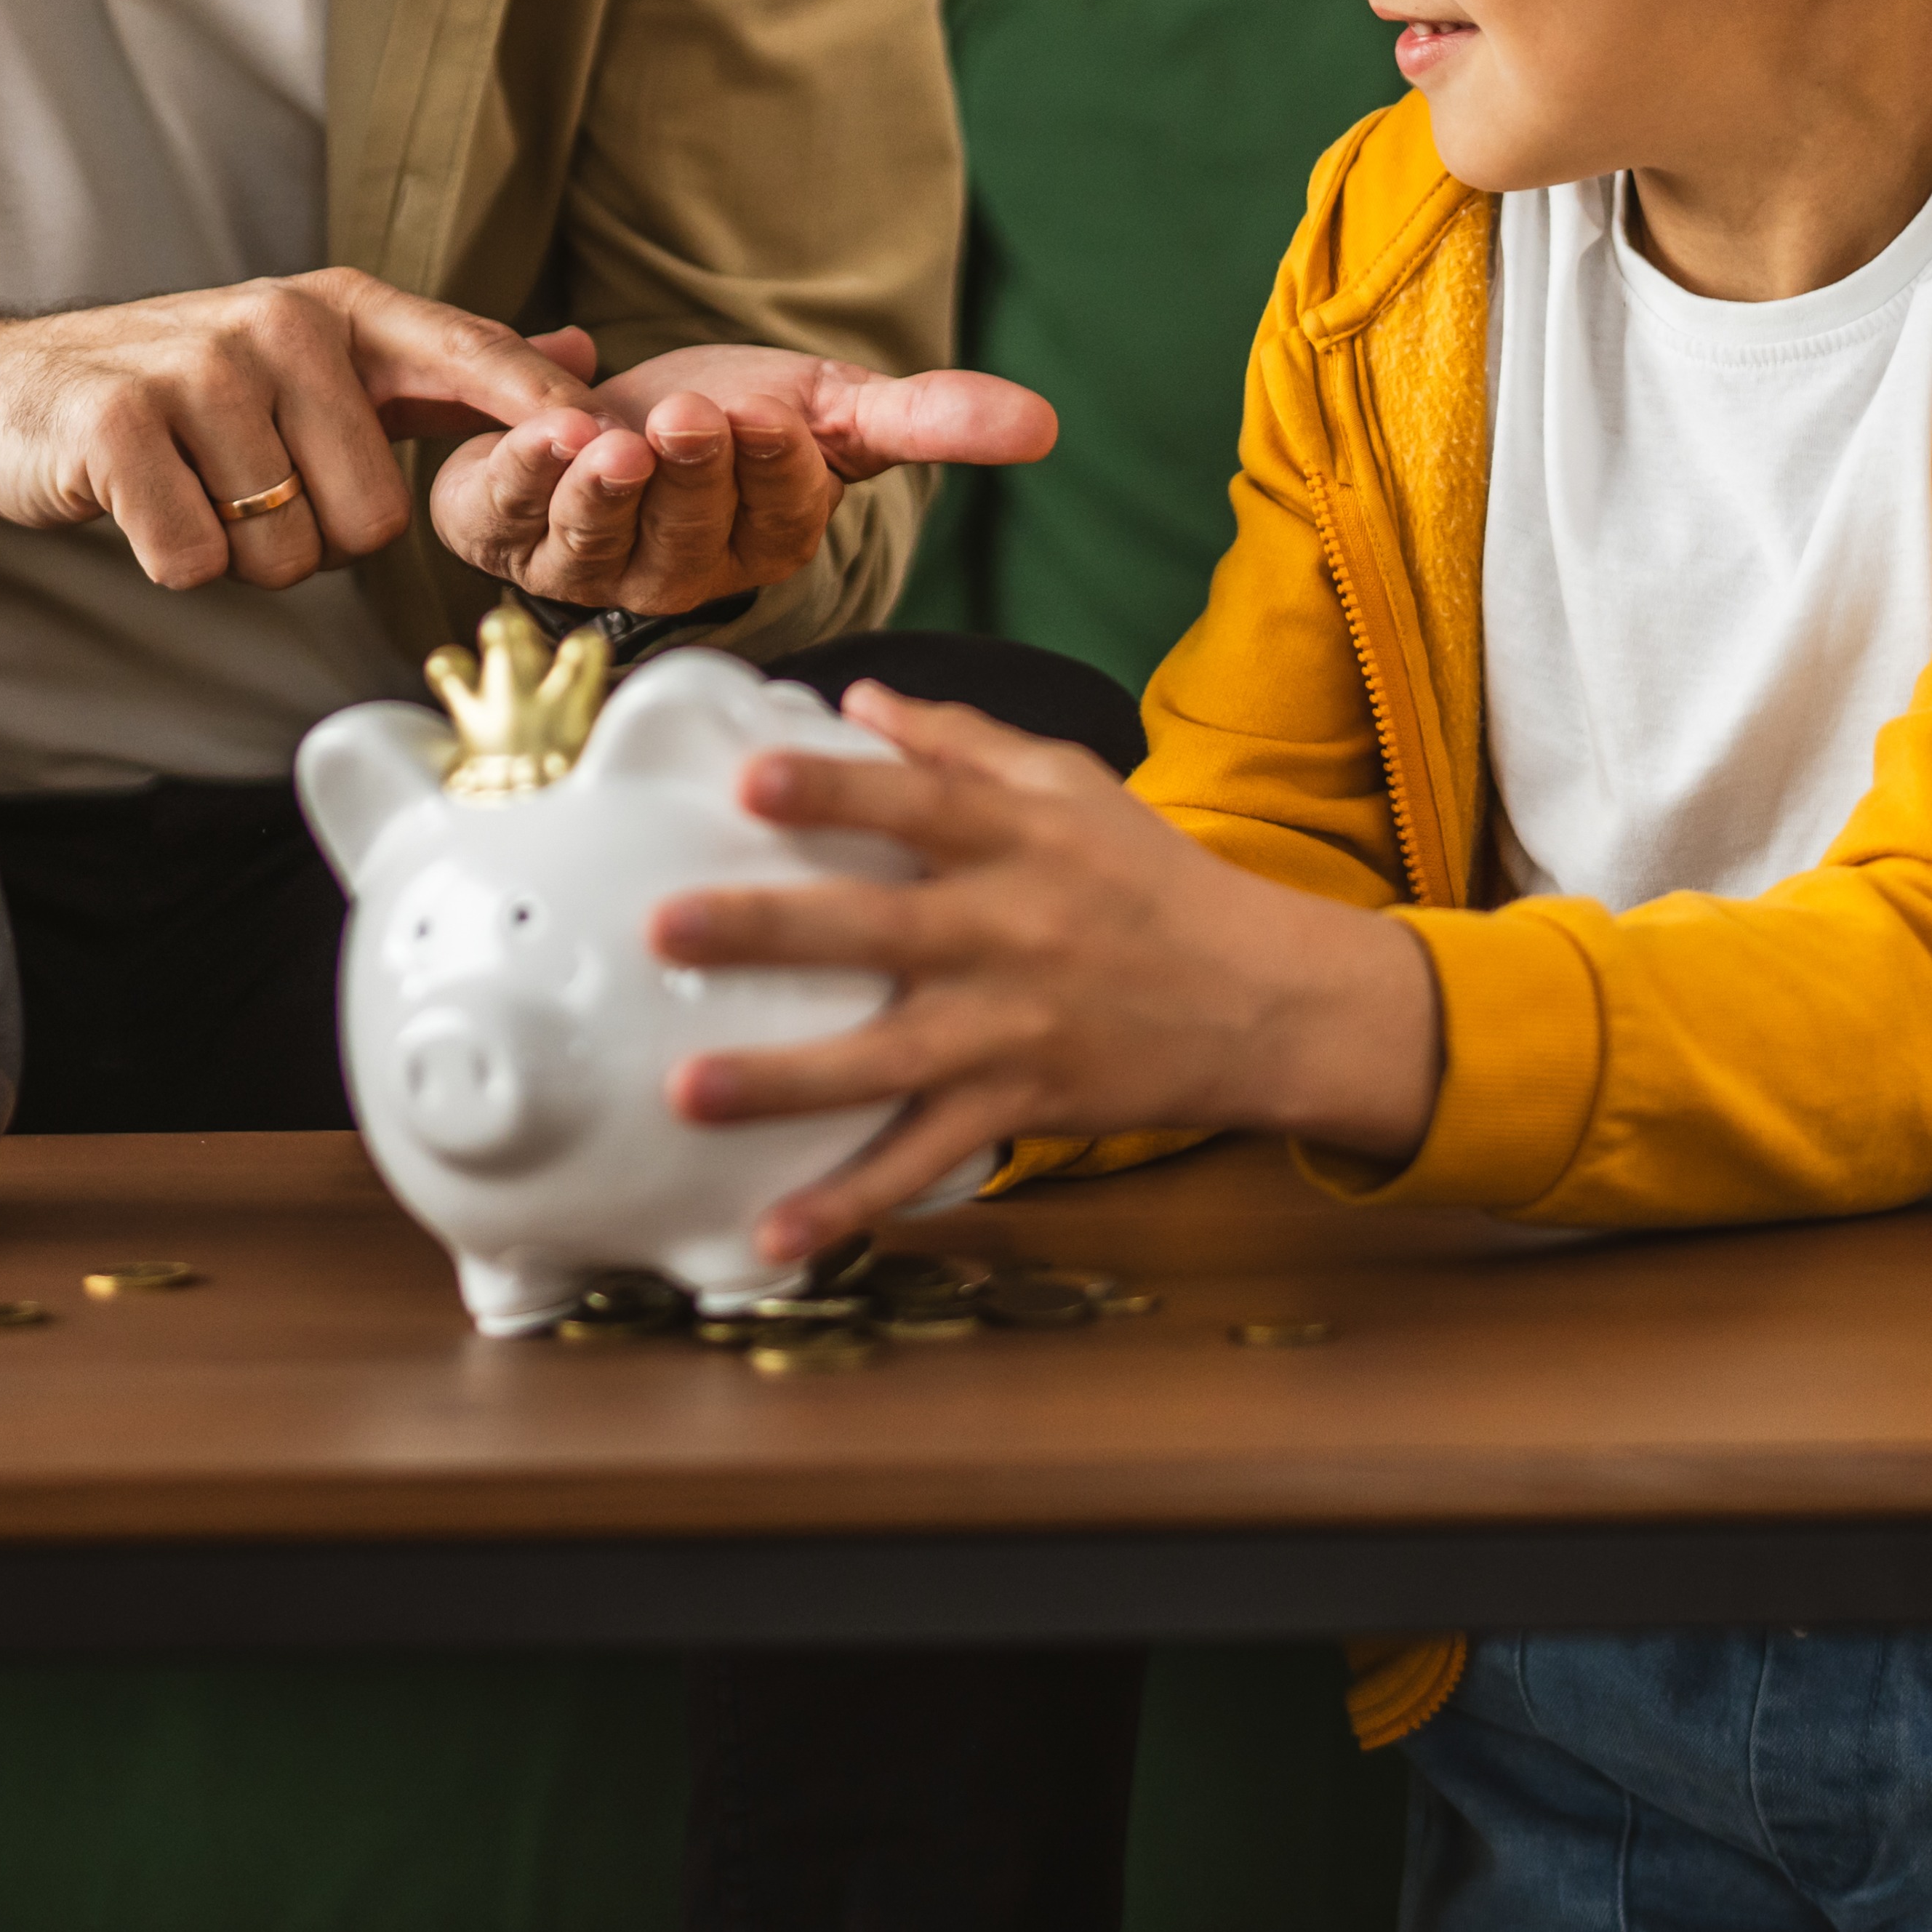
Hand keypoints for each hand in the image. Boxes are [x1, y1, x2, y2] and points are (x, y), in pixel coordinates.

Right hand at [0, 276, 599, 593]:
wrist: (10, 395)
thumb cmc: (184, 394)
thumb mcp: (317, 361)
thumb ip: (446, 368)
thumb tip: (582, 357)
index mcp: (341, 309)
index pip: (469, 358)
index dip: (539, 412)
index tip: (607, 447)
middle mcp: (280, 323)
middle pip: (376, 516)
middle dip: (318, 539)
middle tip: (254, 494)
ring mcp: (199, 370)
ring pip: (286, 552)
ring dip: (241, 555)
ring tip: (195, 493)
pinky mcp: (122, 426)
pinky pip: (197, 562)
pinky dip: (173, 562)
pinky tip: (143, 509)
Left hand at [429, 346, 1060, 621]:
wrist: (604, 413)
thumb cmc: (727, 419)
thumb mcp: (833, 406)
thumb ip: (928, 418)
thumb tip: (1047, 424)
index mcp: (768, 541)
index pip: (779, 512)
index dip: (772, 465)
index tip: (770, 413)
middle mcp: (684, 569)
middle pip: (694, 530)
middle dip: (693, 471)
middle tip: (693, 417)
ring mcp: (595, 563)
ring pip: (604, 539)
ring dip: (604, 489)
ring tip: (610, 441)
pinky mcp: (510, 536)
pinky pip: (513, 516)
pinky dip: (522, 474)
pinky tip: (542, 432)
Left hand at [644, 684, 1439, 1266]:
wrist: (1263, 1000)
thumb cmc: (1154, 881)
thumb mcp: (1074, 788)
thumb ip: (964, 744)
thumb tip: (859, 697)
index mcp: (1020, 841)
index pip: (919, 806)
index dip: (836, 791)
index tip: (750, 781)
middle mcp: (1011, 933)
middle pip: (879, 930)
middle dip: (771, 931)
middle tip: (668, 928)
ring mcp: (1012, 1031)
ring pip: (885, 1062)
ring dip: (784, 1081)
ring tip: (686, 1093)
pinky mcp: (1019, 1109)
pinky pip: (924, 1163)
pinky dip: (852, 1203)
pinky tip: (776, 1234)